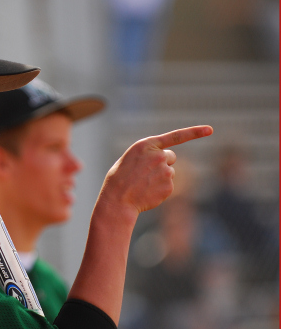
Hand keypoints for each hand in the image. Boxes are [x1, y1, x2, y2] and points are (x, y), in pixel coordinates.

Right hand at [98, 125, 212, 215]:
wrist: (117, 199)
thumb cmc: (120, 178)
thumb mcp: (131, 158)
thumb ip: (149, 154)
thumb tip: (167, 159)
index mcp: (146, 145)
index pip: (176, 136)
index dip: (195, 132)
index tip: (210, 130)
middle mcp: (158, 156)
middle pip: (171, 156)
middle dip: (163, 163)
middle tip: (146, 173)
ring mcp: (165, 171)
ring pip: (169, 172)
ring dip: (160, 177)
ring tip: (143, 184)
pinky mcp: (169, 186)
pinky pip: (169, 185)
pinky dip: (160, 189)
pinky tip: (148, 192)